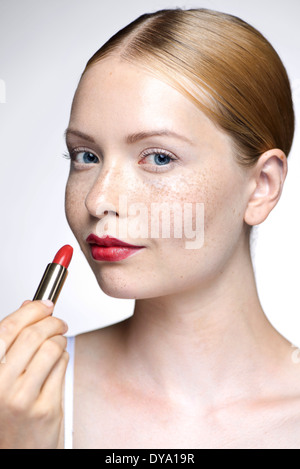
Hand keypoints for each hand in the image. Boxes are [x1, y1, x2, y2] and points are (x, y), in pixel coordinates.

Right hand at [0, 299, 68, 448]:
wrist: (15, 454)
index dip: (30, 310)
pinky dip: (64, 357)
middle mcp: (0, 386)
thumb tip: (27, 307)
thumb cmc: (7, 416)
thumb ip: (11, 343)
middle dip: (52, 321)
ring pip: (51, 348)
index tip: (43, 305)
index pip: (7, 329)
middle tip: (57, 321)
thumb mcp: (1, 376)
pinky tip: (58, 361)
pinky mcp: (45, 409)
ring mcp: (23, 399)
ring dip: (60, 338)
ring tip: (58, 341)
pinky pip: (62, 366)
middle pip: (33, 335)